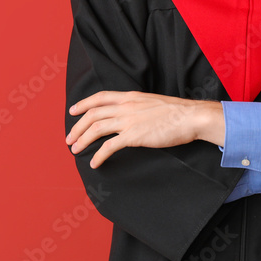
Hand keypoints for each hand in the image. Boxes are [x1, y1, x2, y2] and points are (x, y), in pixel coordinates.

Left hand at [66, 91, 224, 167]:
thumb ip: (138, 106)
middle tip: (70, 138)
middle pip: (93, 114)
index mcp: (130, 96)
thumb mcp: (152, 102)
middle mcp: (126, 106)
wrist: (190, 117)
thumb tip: (131, 115)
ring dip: (82, 140)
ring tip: (75, 149)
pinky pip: (109, 146)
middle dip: (77, 126)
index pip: (100, 97)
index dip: (84, 103)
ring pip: (96, 128)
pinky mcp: (134, 136)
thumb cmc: (177, 112)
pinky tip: (94, 163)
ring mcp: (129, 120)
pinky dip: (98, 155)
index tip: (73, 110)